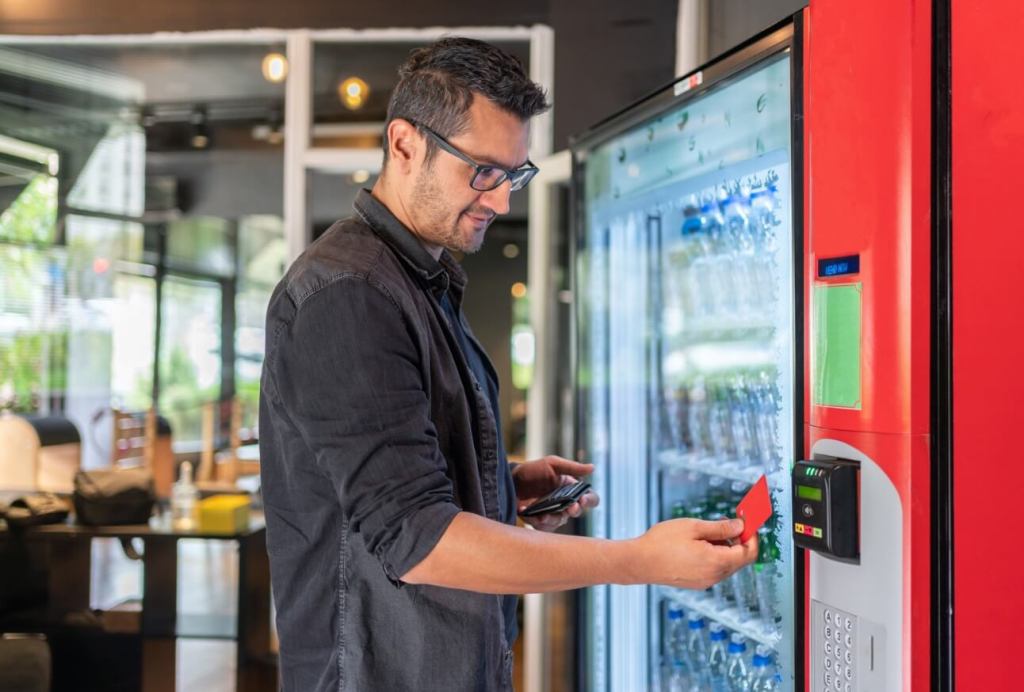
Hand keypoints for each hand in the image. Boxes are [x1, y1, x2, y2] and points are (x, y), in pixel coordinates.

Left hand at [513, 455, 600, 531]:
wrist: (511, 480)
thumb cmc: (533, 470)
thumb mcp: (552, 464)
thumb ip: (572, 467)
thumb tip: (593, 467)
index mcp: (571, 489)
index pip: (589, 498)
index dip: (589, 500)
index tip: (582, 500)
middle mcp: (565, 503)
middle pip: (577, 512)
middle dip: (574, 511)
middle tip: (570, 509)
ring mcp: (553, 513)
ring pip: (560, 521)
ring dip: (553, 518)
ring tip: (543, 515)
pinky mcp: (540, 521)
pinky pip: (544, 527)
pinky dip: (537, 521)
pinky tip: (528, 512)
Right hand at [629, 518, 757, 589]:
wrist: (638, 562)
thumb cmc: (661, 543)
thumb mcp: (694, 527)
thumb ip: (721, 528)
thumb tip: (740, 526)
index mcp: (717, 562)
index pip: (749, 552)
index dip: (752, 536)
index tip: (747, 522)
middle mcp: (714, 576)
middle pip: (739, 559)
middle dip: (738, 539)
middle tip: (726, 521)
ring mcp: (705, 582)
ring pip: (726, 564)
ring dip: (724, 547)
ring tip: (704, 532)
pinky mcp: (696, 582)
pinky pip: (714, 569)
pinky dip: (714, 555)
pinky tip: (697, 544)